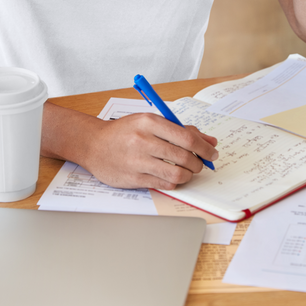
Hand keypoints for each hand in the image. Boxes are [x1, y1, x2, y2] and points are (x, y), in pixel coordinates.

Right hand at [82, 112, 218, 189]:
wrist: (94, 144)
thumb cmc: (125, 132)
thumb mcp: (151, 121)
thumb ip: (181, 129)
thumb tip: (210, 141)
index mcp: (149, 122)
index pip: (186, 136)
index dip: (204, 147)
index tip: (212, 152)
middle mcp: (143, 140)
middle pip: (183, 156)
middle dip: (199, 163)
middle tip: (201, 164)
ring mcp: (137, 161)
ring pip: (176, 173)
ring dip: (188, 175)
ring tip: (188, 171)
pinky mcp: (133, 178)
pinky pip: (163, 183)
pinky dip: (174, 181)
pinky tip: (173, 176)